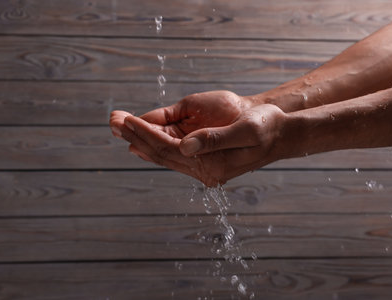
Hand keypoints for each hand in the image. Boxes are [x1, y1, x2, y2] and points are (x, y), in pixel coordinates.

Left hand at [110, 90, 287, 185]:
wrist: (279, 133)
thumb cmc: (266, 127)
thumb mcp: (246, 130)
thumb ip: (215, 139)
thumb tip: (184, 145)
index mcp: (211, 165)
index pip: (168, 149)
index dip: (145, 133)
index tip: (125, 119)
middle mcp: (203, 170)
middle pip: (161, 153)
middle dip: (135, 135)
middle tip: (111, 121)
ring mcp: (202, 167)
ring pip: (164, 154)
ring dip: (140, 139)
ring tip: (119, 125)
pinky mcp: (203, 160)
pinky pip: (173, 153)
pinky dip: (154, 144)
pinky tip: (140, 140)